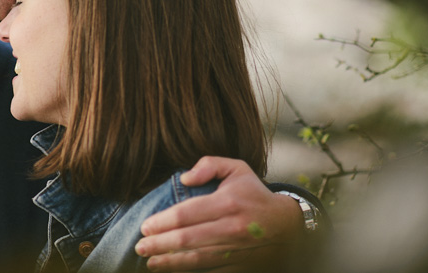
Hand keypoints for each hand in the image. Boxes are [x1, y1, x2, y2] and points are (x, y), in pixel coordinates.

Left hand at [135, 157, 303, 271]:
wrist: (287, 225)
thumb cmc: (254, 194)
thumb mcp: (237, 169)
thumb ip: (210, 165)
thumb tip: (185, 178)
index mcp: (227, 203)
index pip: (186, 214)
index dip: (162, 222)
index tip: (145, 227)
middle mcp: (231, 228)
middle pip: (186, 239)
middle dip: (159, 244)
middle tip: (140, 247)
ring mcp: (235, 250)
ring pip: (195, 259)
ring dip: (169, 262)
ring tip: (150, 262)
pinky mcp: (239, 266)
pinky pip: (209, 271)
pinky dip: (189, 272)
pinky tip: (171, 270)